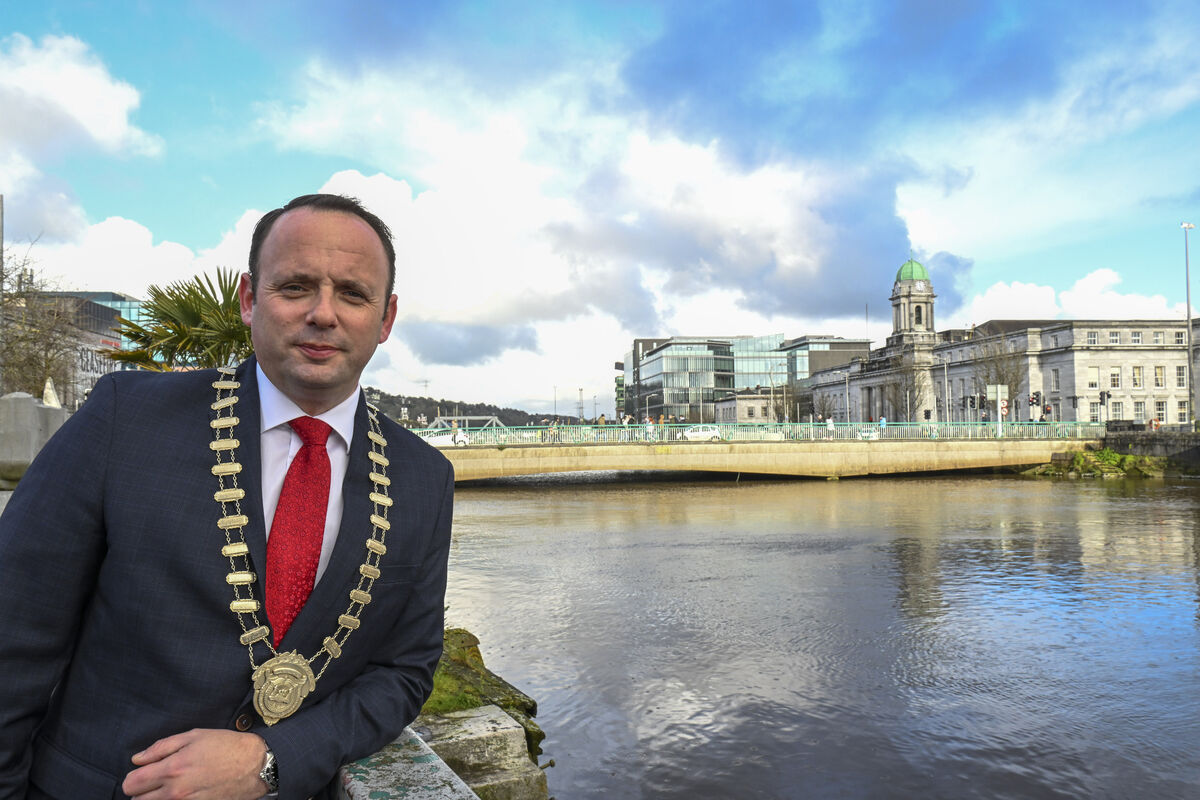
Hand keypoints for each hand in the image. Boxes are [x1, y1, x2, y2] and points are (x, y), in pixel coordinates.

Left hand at [122, 729, 268, 798]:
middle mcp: (175, 791)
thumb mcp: (194, 736)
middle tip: (157, 779)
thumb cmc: (225, 746)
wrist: (254, 765)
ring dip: (155, 798)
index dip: (134, 777)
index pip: (131, 783)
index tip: (143, 772)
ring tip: (169, 786)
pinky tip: (183, 793)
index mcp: (172, 768)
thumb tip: (137, 759)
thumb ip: (161, 747)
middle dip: (142, 790)